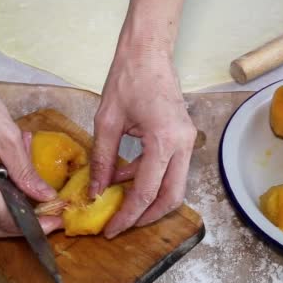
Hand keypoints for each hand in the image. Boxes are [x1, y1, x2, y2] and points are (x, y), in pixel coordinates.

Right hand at [0, 73, 62, 236]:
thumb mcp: (9, 139)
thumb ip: (26, 173)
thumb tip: (46, 198)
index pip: (6, 220)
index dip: (35, 225)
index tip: (57, 221)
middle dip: (25, 225)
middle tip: (51, 215)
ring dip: (13, 210)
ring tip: (37, 192)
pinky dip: (0, 197)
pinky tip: (16, 177)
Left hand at [90, 48, 196, 238]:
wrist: (148, 52)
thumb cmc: (127, 78)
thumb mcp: (106, 121)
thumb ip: (102, 159)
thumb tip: (95, 191)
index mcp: (164, 141)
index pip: (147, 192)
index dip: (128, 215)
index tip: (111, 229)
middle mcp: (183, 144)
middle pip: (171, 197)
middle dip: (146, 216)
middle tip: (121, 225)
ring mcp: (187, 141)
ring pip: (174, 186)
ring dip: (148, 199)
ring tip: (119, 204)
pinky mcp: (183, 137)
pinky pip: (169, 169)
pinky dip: (149, 179)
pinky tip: (123, 178)